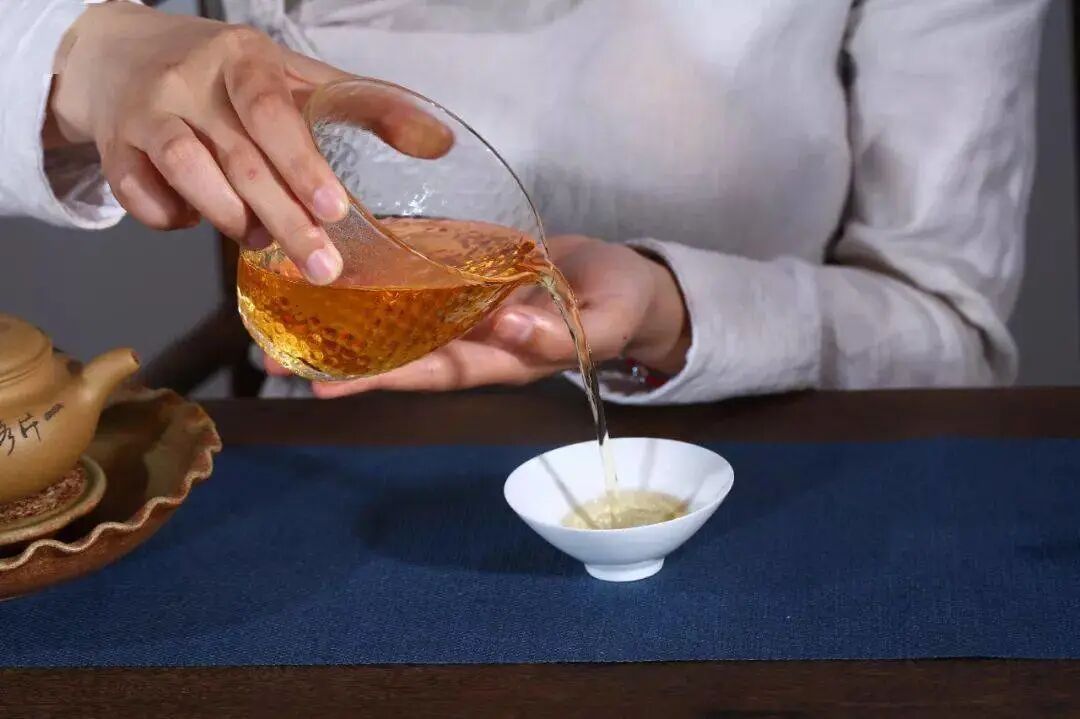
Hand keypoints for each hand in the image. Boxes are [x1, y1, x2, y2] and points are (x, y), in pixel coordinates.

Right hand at [48, 2, 450, 283]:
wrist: (124, 58)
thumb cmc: (233, 78)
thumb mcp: (299, 78)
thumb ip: (368, 108)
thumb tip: (442, 144)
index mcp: (244, 58)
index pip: (273, 109)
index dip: (302, 162)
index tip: (335, 209)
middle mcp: (191, 81)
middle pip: (241, 158)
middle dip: (285, 221)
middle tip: (323, 268)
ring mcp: (147, 113)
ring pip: (187, 173)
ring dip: (229, 218)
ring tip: (257, 239)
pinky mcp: (116, 149)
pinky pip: (141, 197)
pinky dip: (171, 219)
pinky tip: (195, 221)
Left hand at [277, 235, 690, 396]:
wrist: (626, 279)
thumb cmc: (622, 305)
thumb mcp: (603, 323)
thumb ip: (559, 335)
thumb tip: (505, 329)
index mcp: (499, 357)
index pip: (427, 371)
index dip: (374, 378)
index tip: (320, 384)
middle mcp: (471, 334)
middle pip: (396, 348)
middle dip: (336, 356)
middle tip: (269, 358)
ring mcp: (465, 303)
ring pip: (397, 311)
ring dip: (344, 313)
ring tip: (282, 310)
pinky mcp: (468, 269)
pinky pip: (418, 269)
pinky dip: (378, 266)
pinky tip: (336, 257)